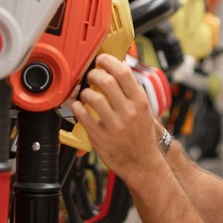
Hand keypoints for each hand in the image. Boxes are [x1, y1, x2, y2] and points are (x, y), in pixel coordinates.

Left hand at [71, 54, 163, 182]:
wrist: (143, 163)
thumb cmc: (142, 137)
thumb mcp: (144, 111)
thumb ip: (132, 93)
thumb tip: (119, 71)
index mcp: (140, 102)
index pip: (123, 72)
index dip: (109, 61)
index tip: (102, 59)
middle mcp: (128, 112)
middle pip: (106, 81)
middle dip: (94, 74)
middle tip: (91, 75)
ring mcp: (114, 125)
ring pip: (93, 97)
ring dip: (85, 91)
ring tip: (85, 94)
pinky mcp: (101, 137)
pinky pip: (83, 116)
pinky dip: (78, 107)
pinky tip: (79, 106)